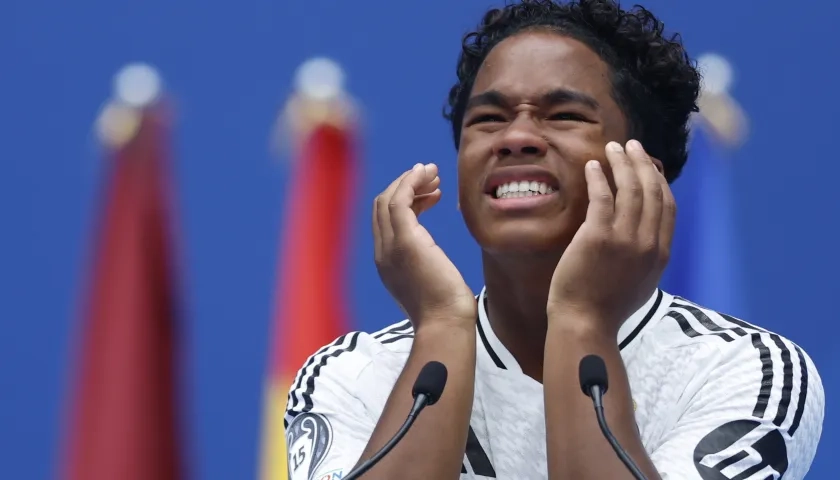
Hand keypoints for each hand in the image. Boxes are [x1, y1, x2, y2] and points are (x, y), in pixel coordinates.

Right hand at [374, 163, 476, 328]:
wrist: (445, 324)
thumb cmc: (446, 310)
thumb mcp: (431, 281)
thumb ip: (425, 264)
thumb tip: (434, 256)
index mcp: (387, 262)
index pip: (385, 220)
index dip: (405, 200)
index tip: (431, 193)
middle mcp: (382, 252)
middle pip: (381, 206)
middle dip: (405, 185)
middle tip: (431, 177)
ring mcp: (390, 247)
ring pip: (388, 199)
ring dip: (410, 180)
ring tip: (433, 173)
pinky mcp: (405, 241)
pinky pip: (400, 200)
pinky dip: (410, 182)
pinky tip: (427, 175)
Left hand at [547, 140, 674, 333]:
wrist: (585, 323)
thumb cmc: (606, 307)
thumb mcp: (641, 282)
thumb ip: (647, 256)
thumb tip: (647, 235)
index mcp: (661, 253)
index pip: (667, 206)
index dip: (659, 181)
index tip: (649, 165)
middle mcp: (648, 243)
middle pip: (652, 190)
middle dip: (643, 163)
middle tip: (631, 145)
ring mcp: (625, 239)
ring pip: (630, 188)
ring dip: (622, 162)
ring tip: (613, 147)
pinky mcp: (598, 237)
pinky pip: (602, 197)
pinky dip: (599, 177)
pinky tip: (593, 166)